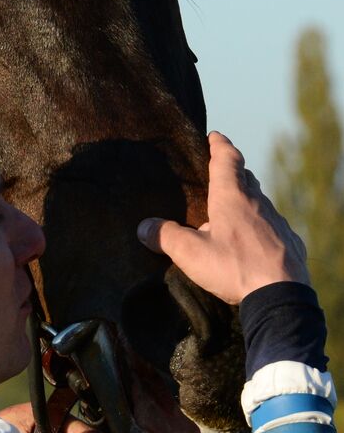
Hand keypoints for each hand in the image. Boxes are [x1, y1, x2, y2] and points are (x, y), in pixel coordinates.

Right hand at [137, 131, 309, 304]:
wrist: (282, 296)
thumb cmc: (234, 267)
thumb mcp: (191, 253)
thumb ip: (165, 236)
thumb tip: (144, 227)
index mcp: (232, 197)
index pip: (226, 159)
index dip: (219, 145)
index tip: (214, 136)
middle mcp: (257, 203)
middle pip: (245, 178)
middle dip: (232, 172)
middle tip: (218, 174)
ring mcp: (276, 222)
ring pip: (259, 203)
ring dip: (245, 202)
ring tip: (229, 214)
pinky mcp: (288, 242)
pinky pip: (271, 227)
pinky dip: (259, 227)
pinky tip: (251, 243)